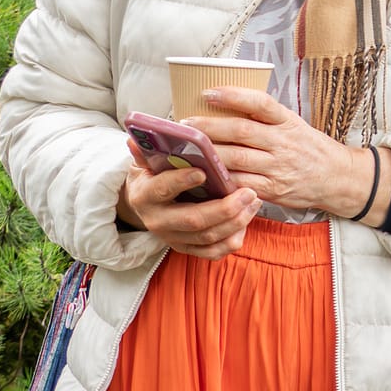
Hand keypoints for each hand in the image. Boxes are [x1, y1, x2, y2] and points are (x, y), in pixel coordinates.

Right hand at [121, 142, 260, 258]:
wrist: (148, 203)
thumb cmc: (155, 175)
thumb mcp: (147, 161)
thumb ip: (147, 150)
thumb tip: (136, 138)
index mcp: (145, 195)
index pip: (162, 189)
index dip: (181, 181)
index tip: (203, 171)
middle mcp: (157, 221)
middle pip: (193, 220)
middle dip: (225, 208)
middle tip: (249, 192)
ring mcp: (172, 238)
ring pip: (208, 237)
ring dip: (236, 221)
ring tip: (254, 200)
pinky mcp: (186, 249)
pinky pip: (213, 252)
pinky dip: (232, 239)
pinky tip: (246, 220)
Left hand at [185, 86, 381, 221]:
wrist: (337, 178)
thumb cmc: (310, 148)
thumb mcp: (294, 125)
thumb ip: (266, 118)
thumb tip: (224, 106)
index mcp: (288, 122)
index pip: (261, 103)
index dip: (234, 96)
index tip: (209, 92)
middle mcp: (283, 143)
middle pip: (241, 131)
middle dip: (209, 127)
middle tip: (185, 124)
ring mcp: (278, 167)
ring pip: (237, 159)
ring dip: (208, 153)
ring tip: (187, 149)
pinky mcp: (274, 190)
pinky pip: (242, 183)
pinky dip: (221, 179)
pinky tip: (204, 174)